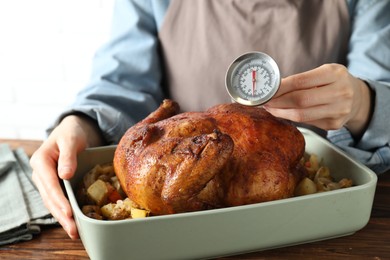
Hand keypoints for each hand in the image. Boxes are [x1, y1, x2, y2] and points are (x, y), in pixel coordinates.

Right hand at [30, 114, 104, 238]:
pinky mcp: (55, 184)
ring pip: (53, 203)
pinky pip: (59, 200)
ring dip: (63, 218)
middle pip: (50, 198)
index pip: (50, 185)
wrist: (72, 131)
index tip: (68, 213)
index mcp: (41, 161)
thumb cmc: (71, 132)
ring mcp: (46, 180)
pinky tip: (74, 222)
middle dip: (61, 215)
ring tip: (74, 231)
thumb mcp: (71, 139)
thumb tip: (65, 175)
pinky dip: (65, 211)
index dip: (59, 200)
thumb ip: (68, 156)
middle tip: (73, 230)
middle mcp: (40, 173)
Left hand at [264, 64, 372, 136]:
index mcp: (335, 74)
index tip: (267, 90)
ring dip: (281, 112)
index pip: (301, 81)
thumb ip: (301, 79)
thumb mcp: (323, 72)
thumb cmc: (334, 82)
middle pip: (300, 100)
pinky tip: (284, 113)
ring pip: (301, 115)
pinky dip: (292, 118)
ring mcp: (339, 111)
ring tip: (270, 108)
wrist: (358, 98)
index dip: (280, 87)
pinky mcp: (334, 124)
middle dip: (277, 102)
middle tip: (264, 101)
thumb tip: (273, 88)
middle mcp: (340, 92)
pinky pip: (307, 122)